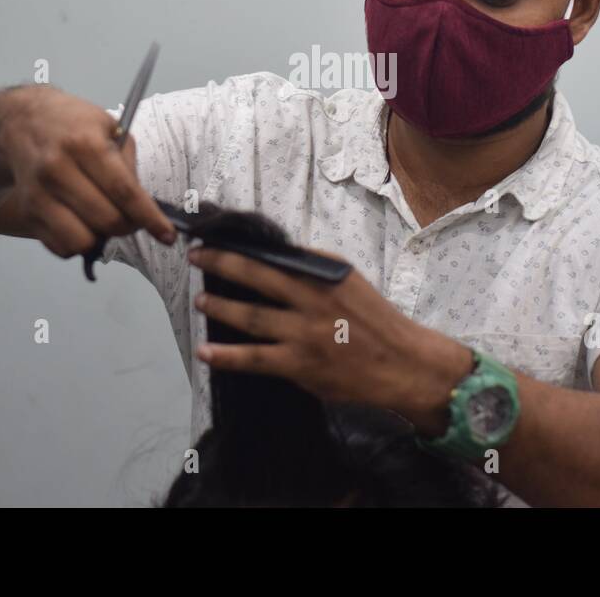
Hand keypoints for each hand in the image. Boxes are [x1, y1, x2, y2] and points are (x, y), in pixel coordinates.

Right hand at [0, 86, 175, 257]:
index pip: (124, 191)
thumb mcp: (110, 128)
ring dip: (100, 238)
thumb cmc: (73, 125)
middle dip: (128, 227)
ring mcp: (38, 193)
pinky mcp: (26, 211)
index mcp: (84, 144)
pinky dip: (76, 243)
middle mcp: (57, 169)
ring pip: (82, 242)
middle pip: (106, 220)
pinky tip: (79, 221)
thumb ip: (129, 167)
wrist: (22, 121)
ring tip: (101, 219)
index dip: (149, 218)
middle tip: (131, 218)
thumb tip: (145, 208)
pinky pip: (60, 247)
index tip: (166, 235)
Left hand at [188, 246, 474, 433]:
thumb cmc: (376, 323)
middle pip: (257, 274)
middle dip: (222, 263)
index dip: (245, 245)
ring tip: (199, 301)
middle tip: (196, 256)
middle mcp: (313, 297)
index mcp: (326, 273)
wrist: (402, 364)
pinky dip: (227, 356)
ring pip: (250, 316)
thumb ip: (316, 273)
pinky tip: (206, 352)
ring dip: (219, 307)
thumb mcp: (350, 283)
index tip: (220, 236)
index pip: (278, 252)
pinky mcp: (300, 364)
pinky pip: (255, 358)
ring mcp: (304, 332)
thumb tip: (278, 260)